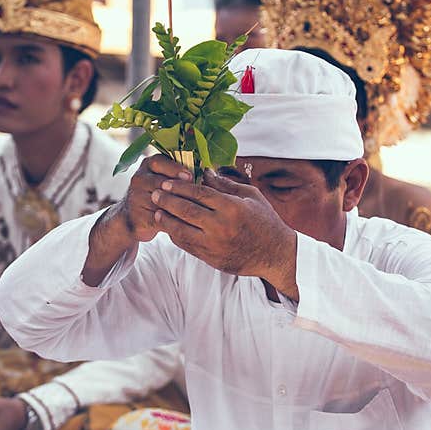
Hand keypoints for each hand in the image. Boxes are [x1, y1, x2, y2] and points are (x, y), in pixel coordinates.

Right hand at [84, 155, 192, 286]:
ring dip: (178, 205)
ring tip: (195, 209)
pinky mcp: (138, 217)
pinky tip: (188, 224)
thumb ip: (181, 175)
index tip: (190, 175)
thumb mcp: (164, 180)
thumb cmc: (156, 195)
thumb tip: (210, 173)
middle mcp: (139, 179)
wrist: (130, 219)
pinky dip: (173, 221)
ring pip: (160, 201)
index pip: (159, 161)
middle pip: (159, 181)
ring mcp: (136, 198)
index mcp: (147, 166)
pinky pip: (159, 219)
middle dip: (179, 188)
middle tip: (196, 193)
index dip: (175, 168)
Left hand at [150, 168, 297, 293]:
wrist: (275, 254)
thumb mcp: (250, 196)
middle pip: (186, 210)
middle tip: (155, 193)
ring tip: (157, 211)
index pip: (198, 193)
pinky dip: (176, 235)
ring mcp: (215, 245)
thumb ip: (225, 184)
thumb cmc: (264, 220)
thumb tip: (204, 171)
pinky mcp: (211, 258)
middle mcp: (221, 226)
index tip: (167, 182)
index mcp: (232, 207)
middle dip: (167, 201)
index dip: (180, 187)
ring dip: (167, 220)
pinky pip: (187, 246)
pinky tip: (170, 227)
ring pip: (182, 230)